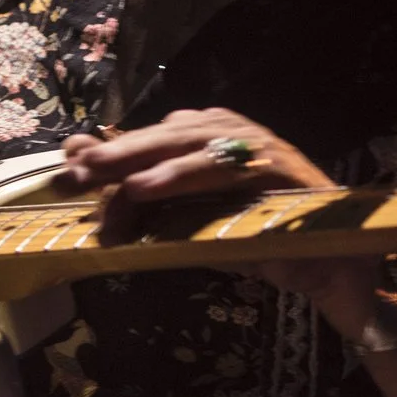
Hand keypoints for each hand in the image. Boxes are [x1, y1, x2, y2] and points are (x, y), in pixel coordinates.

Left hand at [59, 108, 378, 321]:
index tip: (68, 168)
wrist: (329, 264)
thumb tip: (87, 175)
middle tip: (72, 175)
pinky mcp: (275, 170)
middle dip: (115, 155)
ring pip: (187, 146)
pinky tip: (145, 190)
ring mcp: (257, 146)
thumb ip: (147, 196)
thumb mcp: (191, 218)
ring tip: (101, 179)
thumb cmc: (255, 236)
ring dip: (140, 162)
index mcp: (216, 134)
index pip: (153, 136)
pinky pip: (218, 171)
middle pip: (165, 136)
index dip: (110, 150)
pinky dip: (178, 178)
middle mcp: (235, 131)